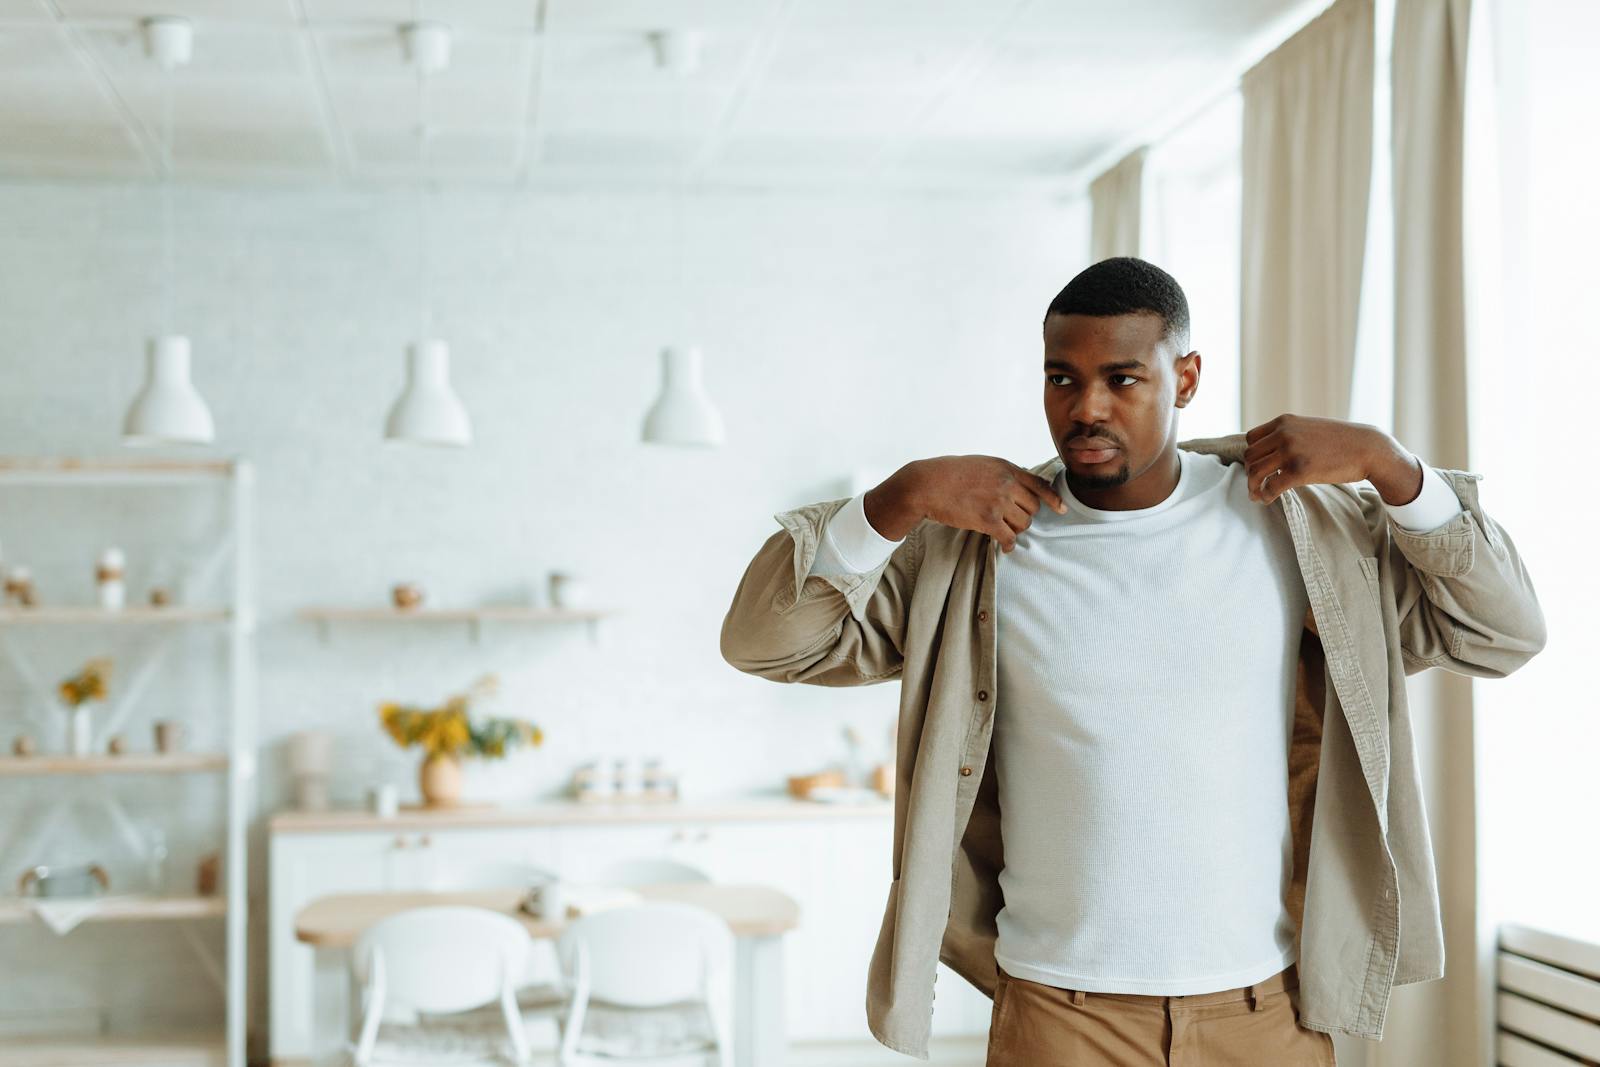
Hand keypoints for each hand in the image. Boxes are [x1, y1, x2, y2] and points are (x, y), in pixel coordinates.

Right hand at [866, 456, 1066, 551]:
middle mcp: (1007, 483)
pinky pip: (1009, 537)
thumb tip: (1016, 486)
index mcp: (1006, 468)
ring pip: (1023, 524)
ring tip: (1004, 531)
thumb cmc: (948, 473)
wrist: (927, 484)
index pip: (1040, 484)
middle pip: (1033, 507)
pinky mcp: (987, 520)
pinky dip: (1009, 545)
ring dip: (1016, 530)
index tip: (1062, 509)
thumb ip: (1001, 474)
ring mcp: (998, 502)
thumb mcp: (981, 464)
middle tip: (1012, 521)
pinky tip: (1005, 547)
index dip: (1053, 499)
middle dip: (1025, 516)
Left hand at [1243, 414, 1423, 505]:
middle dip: (1249, 472)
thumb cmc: (1341, 441)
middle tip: (1255, 485)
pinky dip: (1264, 495)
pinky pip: (1270, 486)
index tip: (1257, 466)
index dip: (1252, 455)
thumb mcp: (1310, 428)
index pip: (1251, 438)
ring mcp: (1291, 451)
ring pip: (1255, 471)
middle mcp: (1284, 434)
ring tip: (1257, 496)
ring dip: (1252, 486)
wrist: (1369, 448)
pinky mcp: (1299, 471)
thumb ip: (1290, 434)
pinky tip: (1267, 499)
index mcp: (1285, 422)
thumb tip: (1272, 450)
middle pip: (1250, 456)